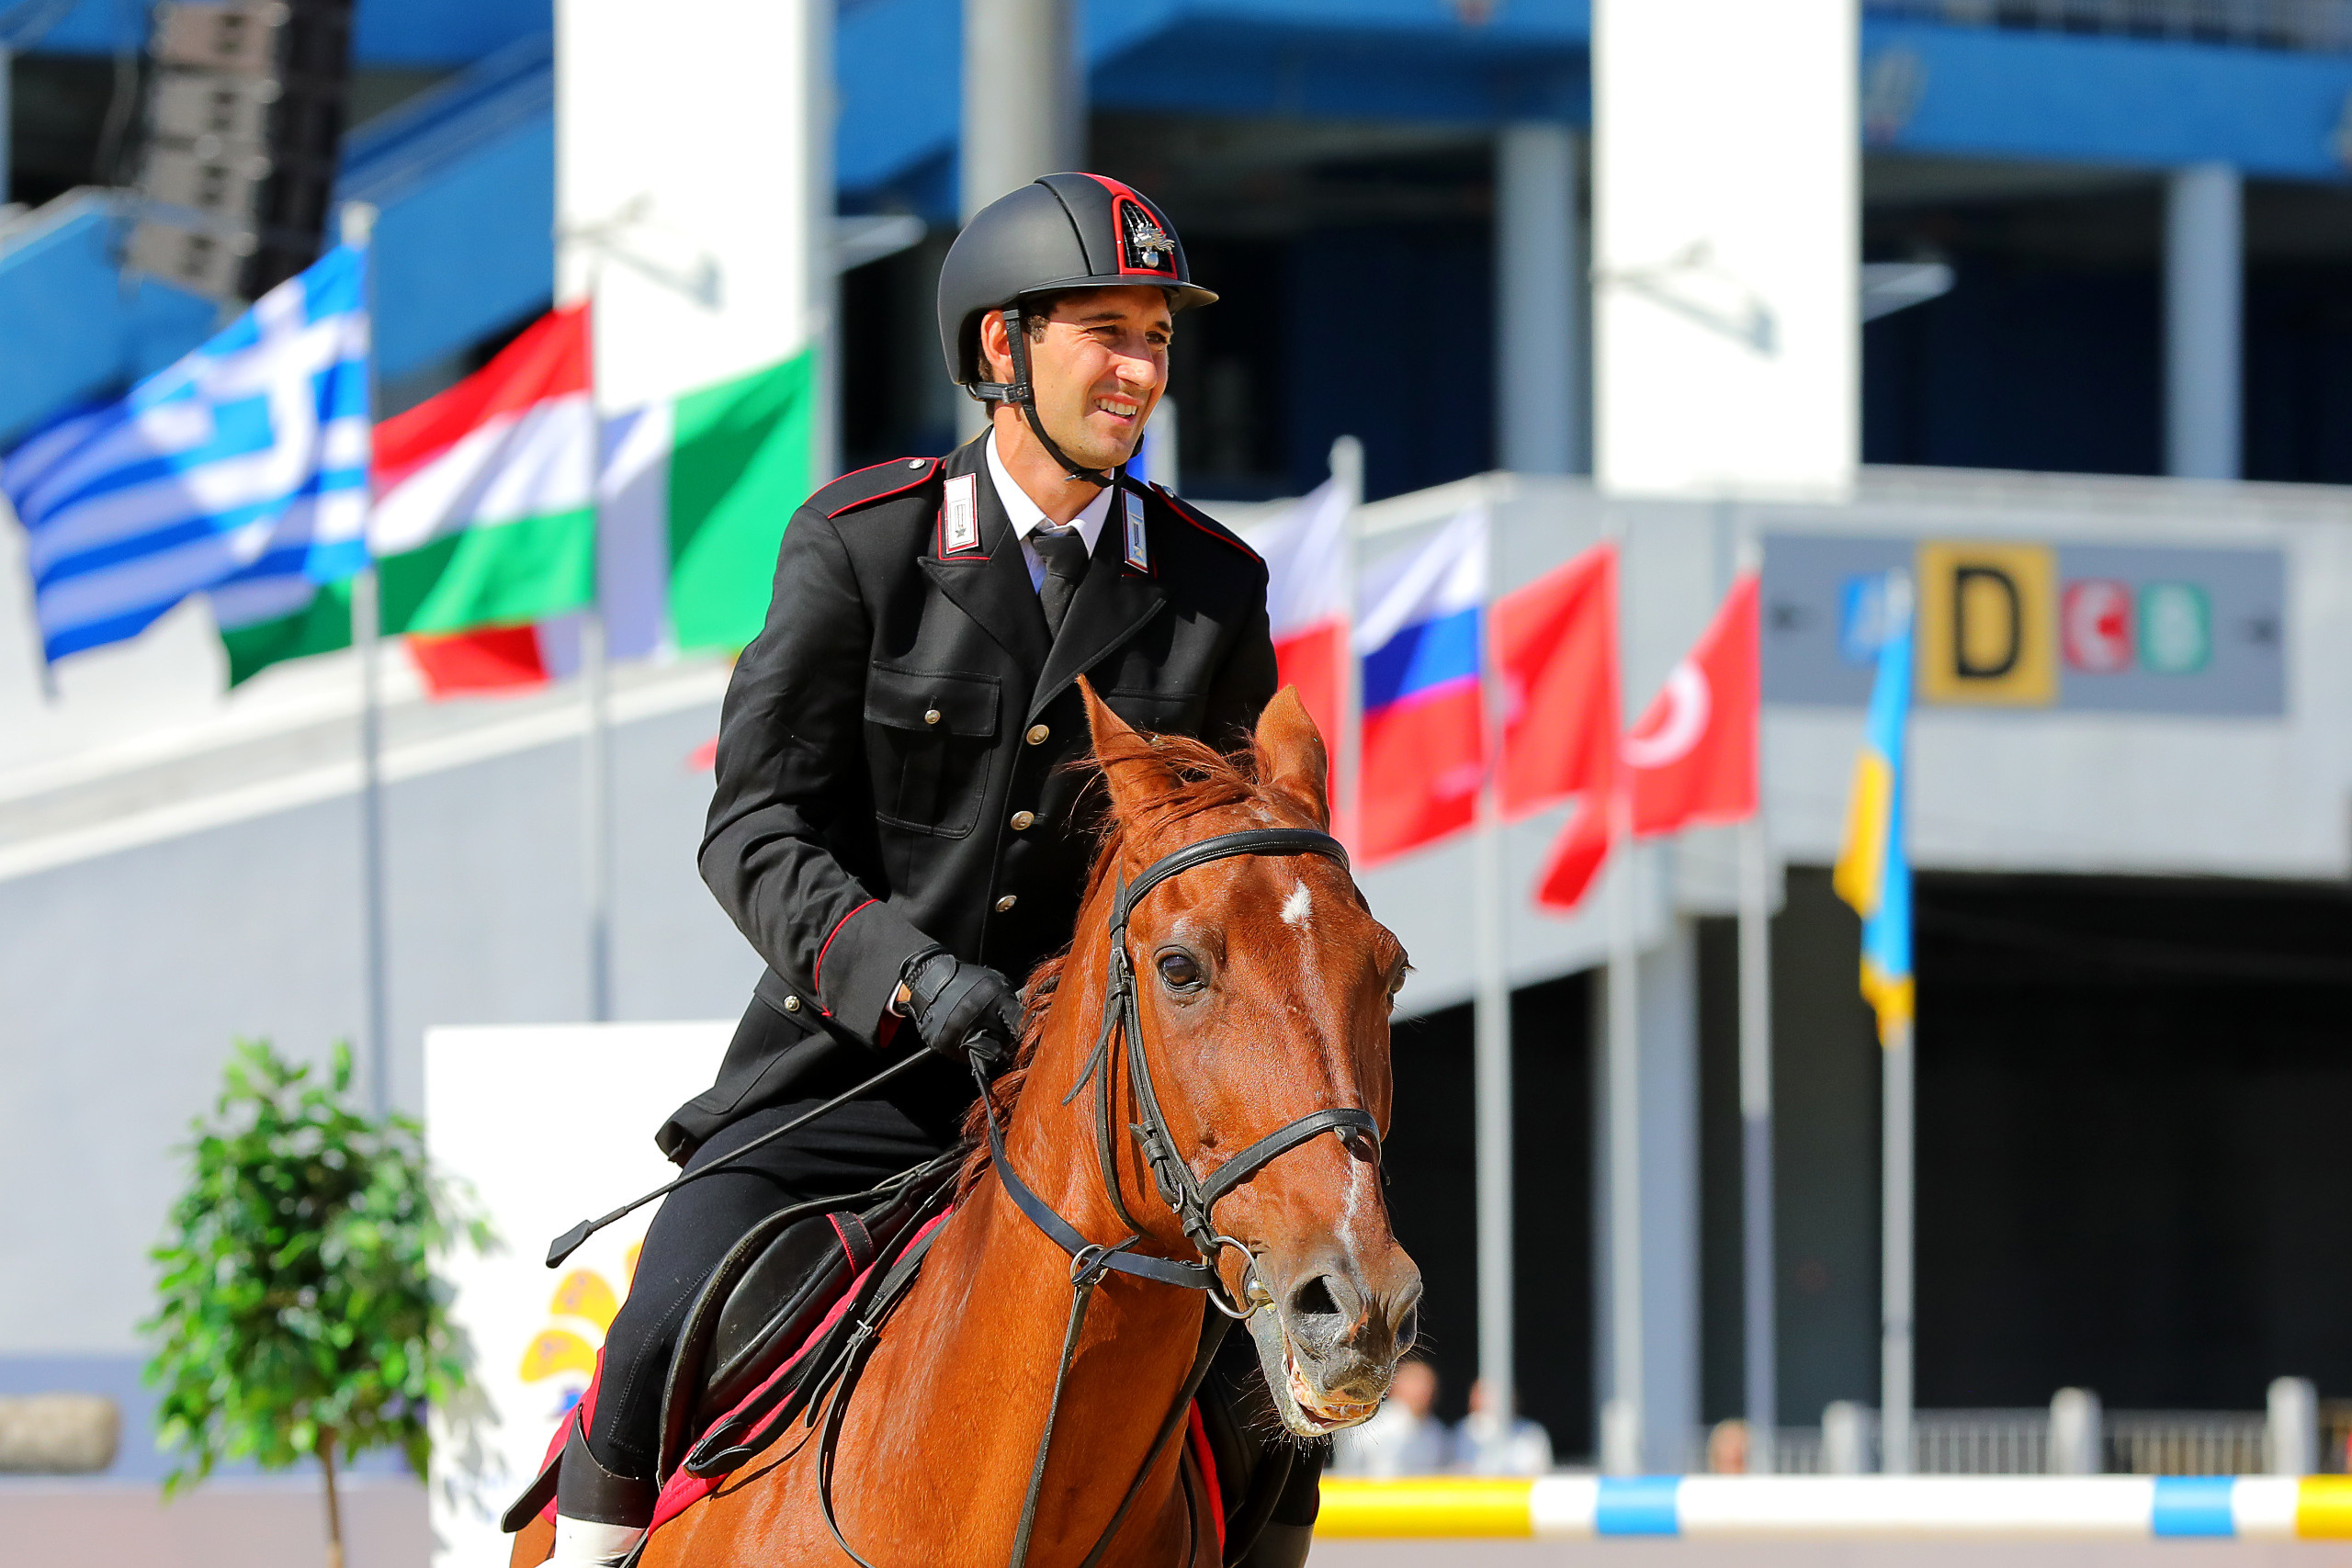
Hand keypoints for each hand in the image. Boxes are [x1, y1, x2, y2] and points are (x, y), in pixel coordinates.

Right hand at [898, 948, 1024, 1064]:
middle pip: (1005, 1042)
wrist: (930, 980)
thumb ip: (1012, 1002)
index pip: (1019, 1021)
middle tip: (998, 1030)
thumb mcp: (995, 982)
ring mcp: (959, 1030)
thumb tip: (1030, 1022)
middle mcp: (976, 1014)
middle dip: (1006, 1039)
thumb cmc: (967, 981)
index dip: (1026, 1030)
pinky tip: (968, 1037)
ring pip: (989, 1055)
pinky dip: (972, 1051)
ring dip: (990, 1048)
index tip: (1030, 1035)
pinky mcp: (945, 1042)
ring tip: (983, 1034)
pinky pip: (969, 1058)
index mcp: (993, 996)